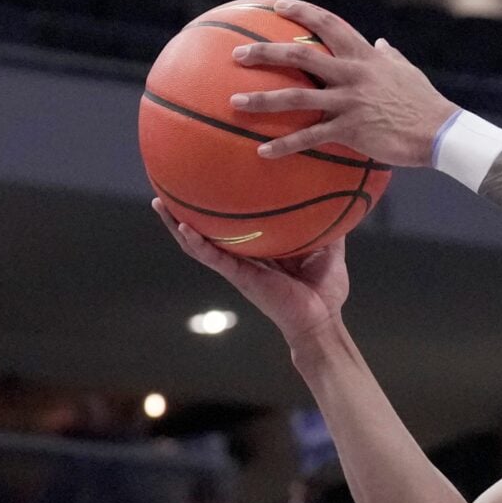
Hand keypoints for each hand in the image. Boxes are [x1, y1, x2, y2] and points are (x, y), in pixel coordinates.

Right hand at [152, 201, 351, 353]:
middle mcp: (244, 257)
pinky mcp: (240, 278)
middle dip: (185, 212)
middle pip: (207, 231)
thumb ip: (331, 226)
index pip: (234, 225)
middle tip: (167, 188)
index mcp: (260, 249)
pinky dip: (196, 243)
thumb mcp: (330, 250)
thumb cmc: (325, 291)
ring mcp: (238, 268)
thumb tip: (342, 196)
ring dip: (177, 225)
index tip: (208, 181)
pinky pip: (213, 259)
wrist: (322, 321)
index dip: (220, 207)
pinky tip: (183, 227)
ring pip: (199, 244)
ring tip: (159, 203)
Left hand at [224, 0, 457, 165]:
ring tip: (234, 104)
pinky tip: (263, 152)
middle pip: (299, 55)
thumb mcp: (407, 72)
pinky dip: (284, 145)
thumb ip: (389, 56)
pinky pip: (310, 137)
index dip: (300, 11)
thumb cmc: (425, 103)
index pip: (327, 23)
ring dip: (262, 100)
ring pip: (296, 96)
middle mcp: (351, 73)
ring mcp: (349, 101)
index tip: (276, 5)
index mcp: (364, 56)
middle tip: (237, 55)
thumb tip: (380, 42)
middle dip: (264, 53)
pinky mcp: (350, 130)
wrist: (440, 131)